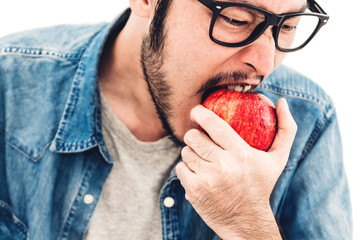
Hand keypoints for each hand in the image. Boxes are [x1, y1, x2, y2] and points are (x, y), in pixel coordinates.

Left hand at [176, 98, 296, 239]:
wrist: (246, 222)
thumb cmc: (261, 185)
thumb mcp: (278, 159)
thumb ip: (286, 129)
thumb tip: (283, 101)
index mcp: (242, 155)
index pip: (214, 125)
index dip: (200, 113)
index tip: (196, 110)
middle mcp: (223, 166)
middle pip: (194, 137)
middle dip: (194, 134)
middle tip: (199, 137)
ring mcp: (207, 180)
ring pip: (186, 152)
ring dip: (191, 152)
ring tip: (202, 157)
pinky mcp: (194, 191)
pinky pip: (180, 169)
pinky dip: (186, 168)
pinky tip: (198, 172)